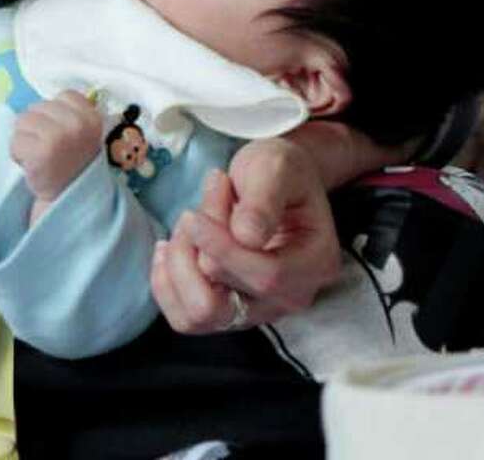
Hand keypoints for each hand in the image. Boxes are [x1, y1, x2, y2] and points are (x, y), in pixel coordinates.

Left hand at [11, 91, 103, 203]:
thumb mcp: (83, 135)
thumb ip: (71, 114)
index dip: (54, 115)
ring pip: (23, 121)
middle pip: (38, 107)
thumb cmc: (72, 165)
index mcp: (91, 118)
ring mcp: (59, 137)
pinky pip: (15, 141)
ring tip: (38, 157)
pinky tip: (31, 166)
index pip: (64, 96)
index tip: (60, 135)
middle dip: (36, 128)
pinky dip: (18, 154)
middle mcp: (78, 125)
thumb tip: (42, 96)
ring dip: (24, 140)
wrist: (70, 202)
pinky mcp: (41, 152)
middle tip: (48, 150)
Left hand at [150, 137, 339, 333]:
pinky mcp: (229, 311)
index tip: (192, 216)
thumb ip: (264, 198)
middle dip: (199, 250)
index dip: (222, 250)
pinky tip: (169, 246)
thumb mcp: (276, 166)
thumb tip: (247, 236)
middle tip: (197, 209)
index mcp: (316, 263)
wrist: (271, 180)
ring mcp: (259, 310)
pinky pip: (186, 318)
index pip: (266, 276)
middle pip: (228, 301)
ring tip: (187, 225)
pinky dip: (168, 283)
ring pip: (200, 316)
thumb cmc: (278, 171)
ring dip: (180, 266)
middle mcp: (291, 298)